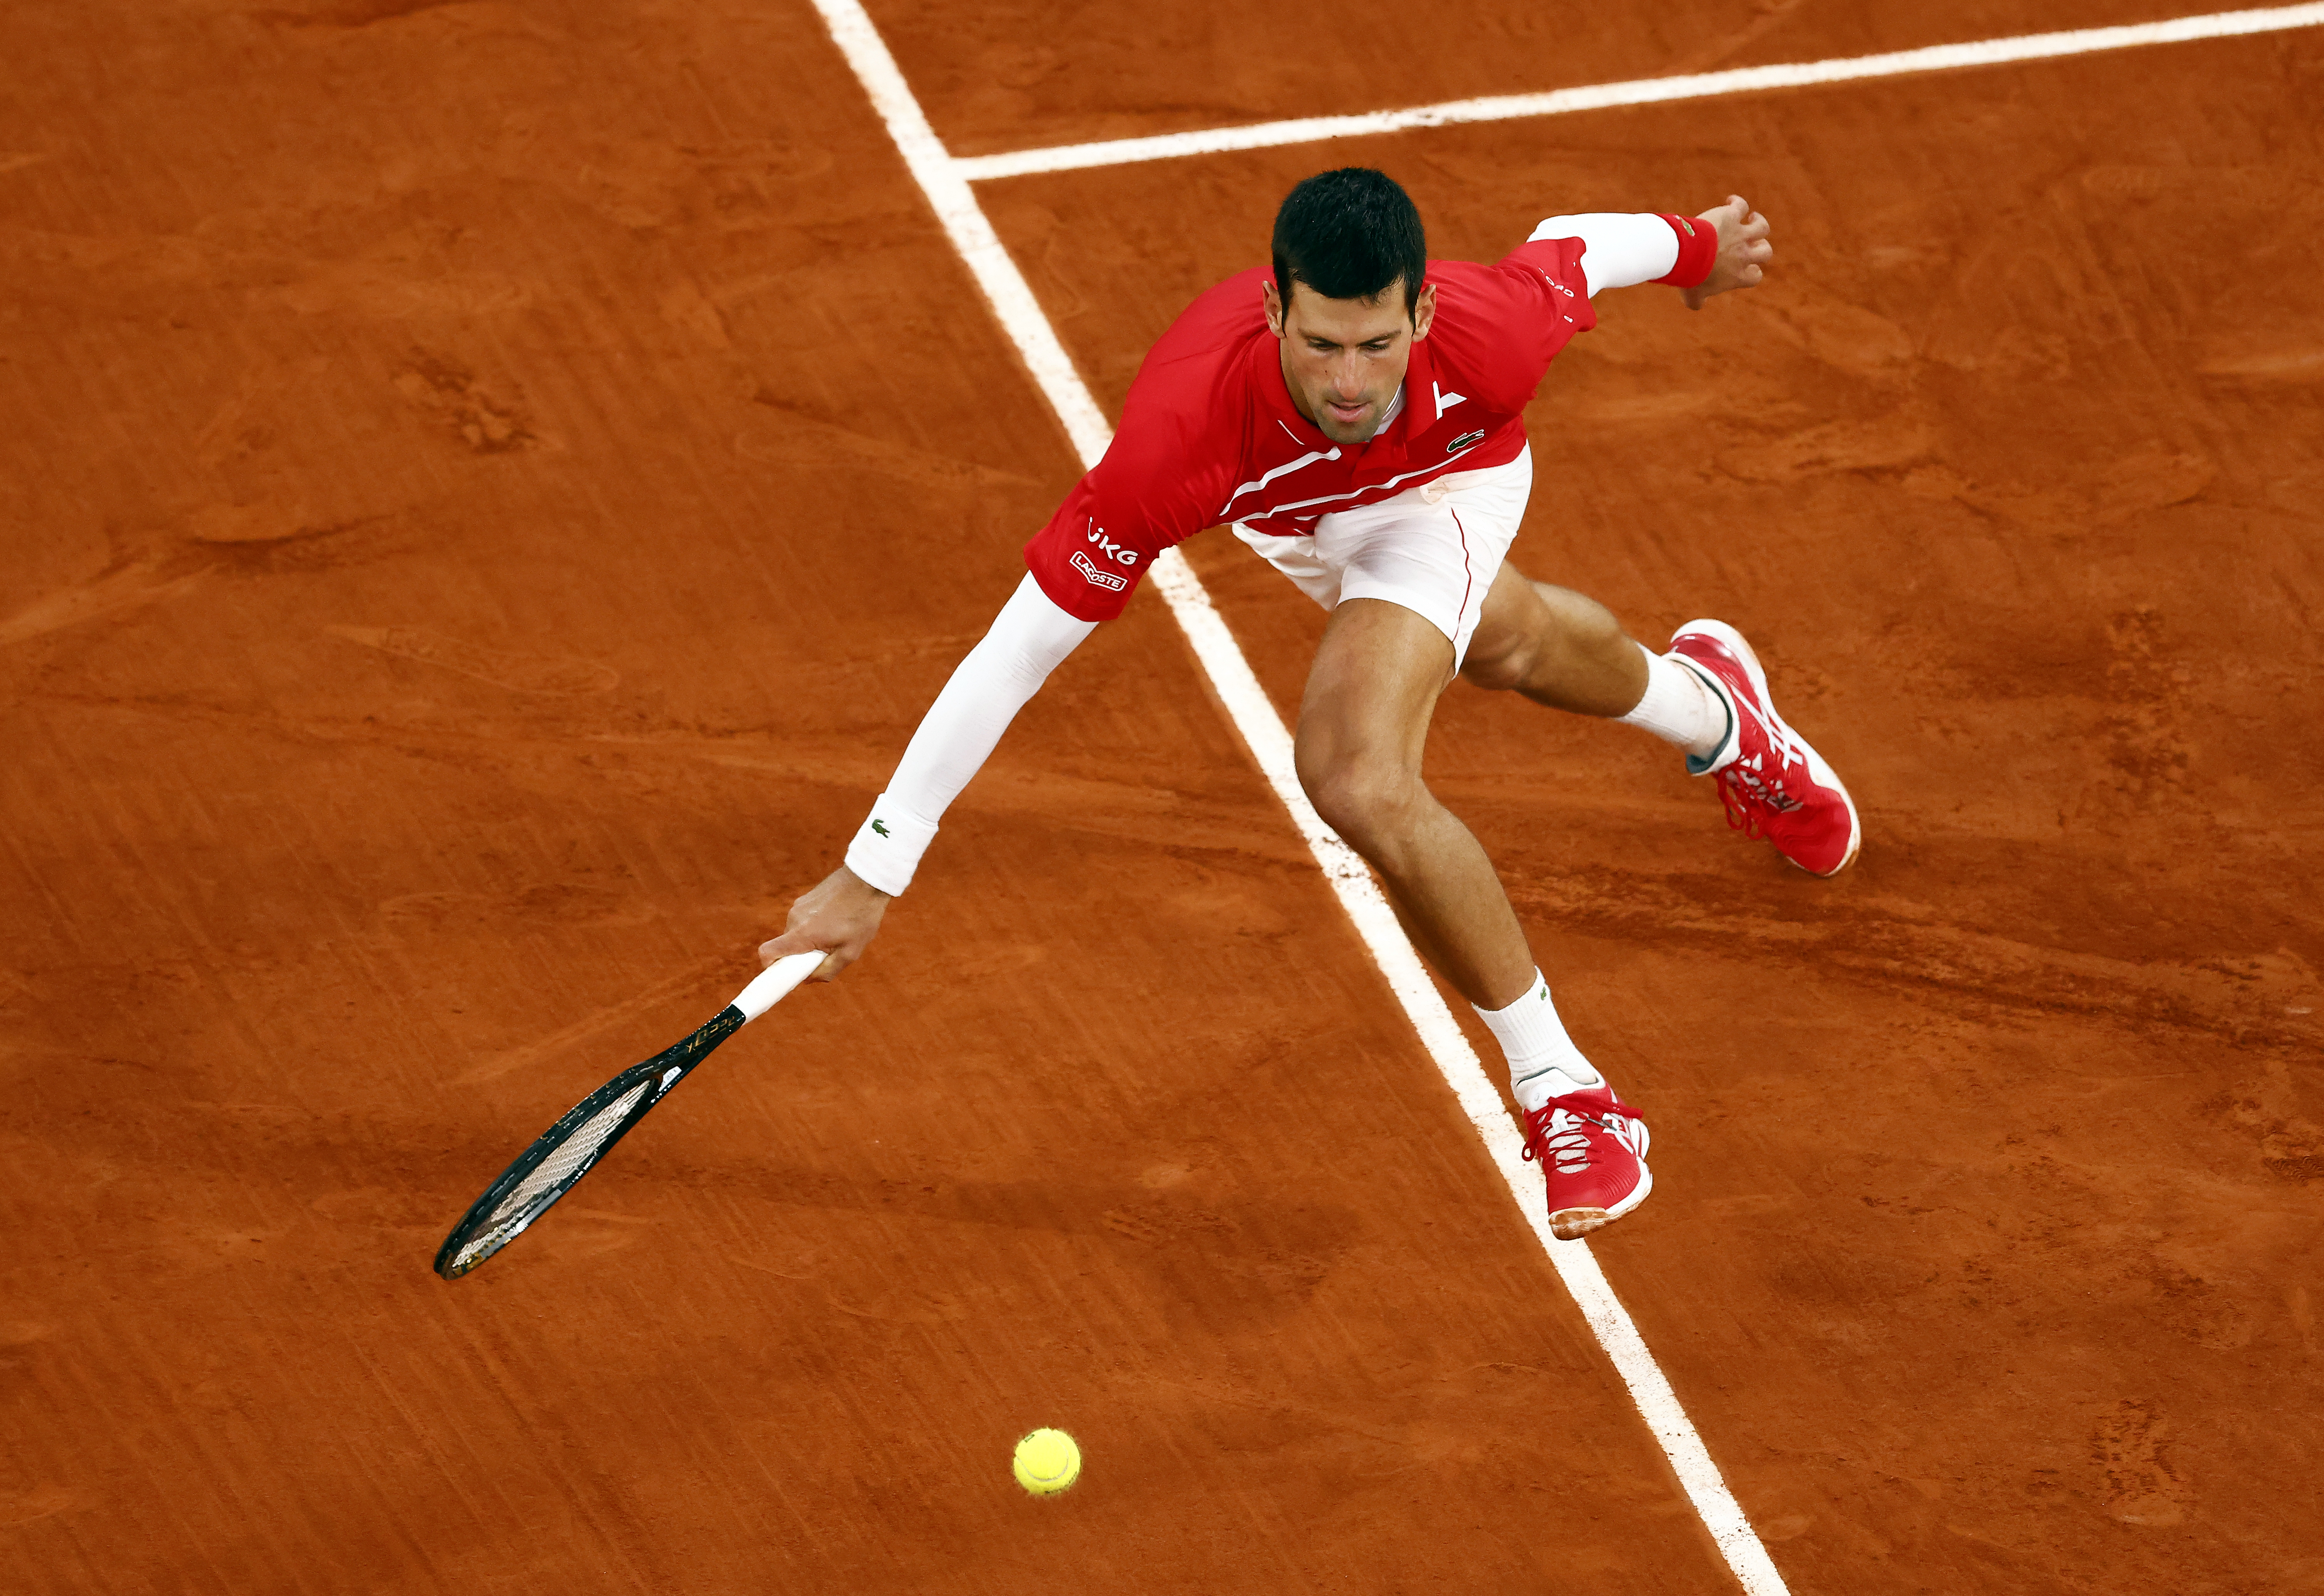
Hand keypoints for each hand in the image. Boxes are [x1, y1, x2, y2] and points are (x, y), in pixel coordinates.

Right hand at [757, 864, 889, 981]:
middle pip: (786, 946)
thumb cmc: (861, 916)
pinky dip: (814, 927)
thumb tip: (807, 979)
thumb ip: (827, 970)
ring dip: (810, 940)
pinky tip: (836, 921)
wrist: (868, 880)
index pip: (768, 952)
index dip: (771, 967)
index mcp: (801, 933)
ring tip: (836, 933)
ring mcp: (798, 906)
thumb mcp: (850, 952)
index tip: (787, 973)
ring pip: (796, 933)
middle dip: (801, 955)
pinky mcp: (804, 899)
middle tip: (827, 952)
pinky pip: (803, 921)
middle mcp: (794, 918)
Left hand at [1682, 194, 1772, 309]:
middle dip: (1761, 247)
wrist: (1685, 255)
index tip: (1745, 267)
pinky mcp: (1731, 217)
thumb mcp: (1692, 296)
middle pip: (1765, 251)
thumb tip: (1696, 305)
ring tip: (1752, 217)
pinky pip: (1741, 206)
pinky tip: (1729, 202)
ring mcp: (1740, 234)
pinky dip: (1737, 203)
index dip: (1753, 271)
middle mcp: (1744, 255)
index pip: (1755, 276)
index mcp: (1738, 276)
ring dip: (1759, 222)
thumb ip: (1697, 301)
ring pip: (1762, 227)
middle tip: (1752, 242)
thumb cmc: (1689, 276)